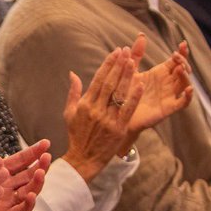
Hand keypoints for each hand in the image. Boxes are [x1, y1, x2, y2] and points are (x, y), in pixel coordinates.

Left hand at [0, 140, 50, 210]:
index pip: (21, 160)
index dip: (33, 152)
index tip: (45, 143)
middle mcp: (7, 186)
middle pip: (30, 175)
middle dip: (40, 165)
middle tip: (46, 156)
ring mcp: (6, 201)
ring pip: (29, 191)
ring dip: (37, 182)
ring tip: (40, 172)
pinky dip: (28, 204)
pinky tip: (30, 195)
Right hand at [61, 47, 142, 181]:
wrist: (83, 159)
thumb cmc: (76, 135)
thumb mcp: (69, 113)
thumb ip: (73, 93)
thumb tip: (73, 74)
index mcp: (84, 104)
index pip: (98, 79)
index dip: (108, 64)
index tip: (115, 52)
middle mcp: (95, 110)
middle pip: (110, 83)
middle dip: (119, 65)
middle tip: (126, 51)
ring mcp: (107, 119)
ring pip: (119, 94)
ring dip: (127, 76)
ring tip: (133, 61)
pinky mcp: (118, 128)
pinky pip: (128, 109)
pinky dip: (134, 96)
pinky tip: (140, 84)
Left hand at [127, 35, 192, 132]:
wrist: (117, 115)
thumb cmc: (124, 92)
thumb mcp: (130, 70)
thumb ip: (136, 54)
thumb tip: (141, 35)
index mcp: (161, 73)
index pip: (176, 60)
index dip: (182, 52)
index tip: (182, 43)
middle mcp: (167, 83)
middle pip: (183, 70)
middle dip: (183, 62)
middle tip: (176, 57)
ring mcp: (169, 95)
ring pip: (185, 84)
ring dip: (185, 76)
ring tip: (180, 69)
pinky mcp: (168, 108)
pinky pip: (183, 103)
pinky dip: (188, 96)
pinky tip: (189, 89)